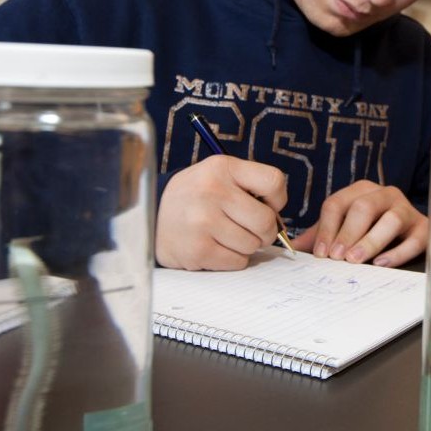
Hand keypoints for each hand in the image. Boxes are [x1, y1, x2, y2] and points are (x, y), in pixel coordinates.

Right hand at [156, 155, 286, 270]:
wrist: (150, 215)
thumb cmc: (196, 197)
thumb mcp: (219, 175)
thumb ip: (251, 187)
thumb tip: (280, 222)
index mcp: (222, 168)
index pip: (273, 181)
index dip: (278, 199)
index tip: (268, 205)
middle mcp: (211, 191)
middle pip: (266, 221)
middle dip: (264, 230)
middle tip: (250, 228)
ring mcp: (203, 222)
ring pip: (253, 245)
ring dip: (246, 245)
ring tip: (226, 235)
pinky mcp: (198, 250)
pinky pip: (238, 262)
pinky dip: (233, 258)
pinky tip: (216, 246)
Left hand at [290, 180, 426, 267]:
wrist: (410, 231)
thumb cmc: (371, 229)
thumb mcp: (344, 227)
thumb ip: (321, 235)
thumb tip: (292, 249)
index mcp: (361, 191)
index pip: (338, 203)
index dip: (327, 228)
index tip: (320, 253)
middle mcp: (385, 195)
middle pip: (364, 207)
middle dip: (348, 233)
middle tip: (337, 258)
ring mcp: (407, 210)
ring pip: (390, 220)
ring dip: (370, 241)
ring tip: (355, 260)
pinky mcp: (424, 228)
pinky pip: (414, 239)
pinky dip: (398, 252)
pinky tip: (382, 263)